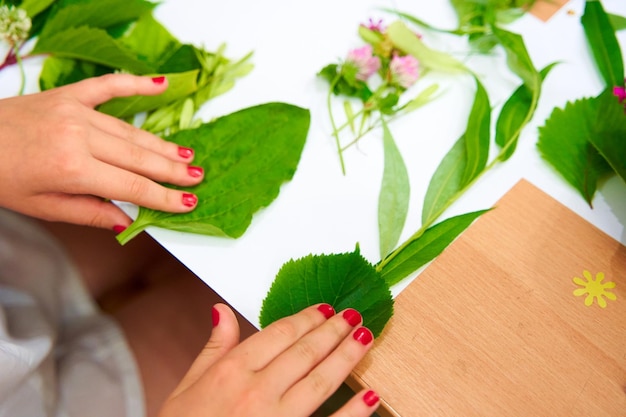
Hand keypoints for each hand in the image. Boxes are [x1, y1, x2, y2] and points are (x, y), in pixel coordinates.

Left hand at [0, 74, 203, 229]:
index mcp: (72, 169)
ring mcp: (75, 111)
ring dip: (162, 144)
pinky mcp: (68, 94)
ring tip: (187, 155)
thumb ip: (90, 213)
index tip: (188, 203)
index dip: (163, 197)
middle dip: (172, 170)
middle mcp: (78, 137)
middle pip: (138, 157)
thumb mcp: (42, 207)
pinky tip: (162, 85)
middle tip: (199, 177)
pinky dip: (136, 85)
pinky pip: (109, 86)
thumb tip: (128, 221)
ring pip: (131, 131)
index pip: (131, 187)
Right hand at [159, 303, 380, 416]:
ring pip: (321, 380)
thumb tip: (221, 310)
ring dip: (347, 356)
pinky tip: (371, 396)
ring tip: (365, 338)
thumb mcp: (187, 387)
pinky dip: (354, 412)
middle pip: (304, 351)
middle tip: (353, 316)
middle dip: (333, 331)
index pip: (279, 334)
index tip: (325, 309)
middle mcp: (256, 391)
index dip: (306, 318)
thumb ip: (213, 348)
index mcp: (231, 371)